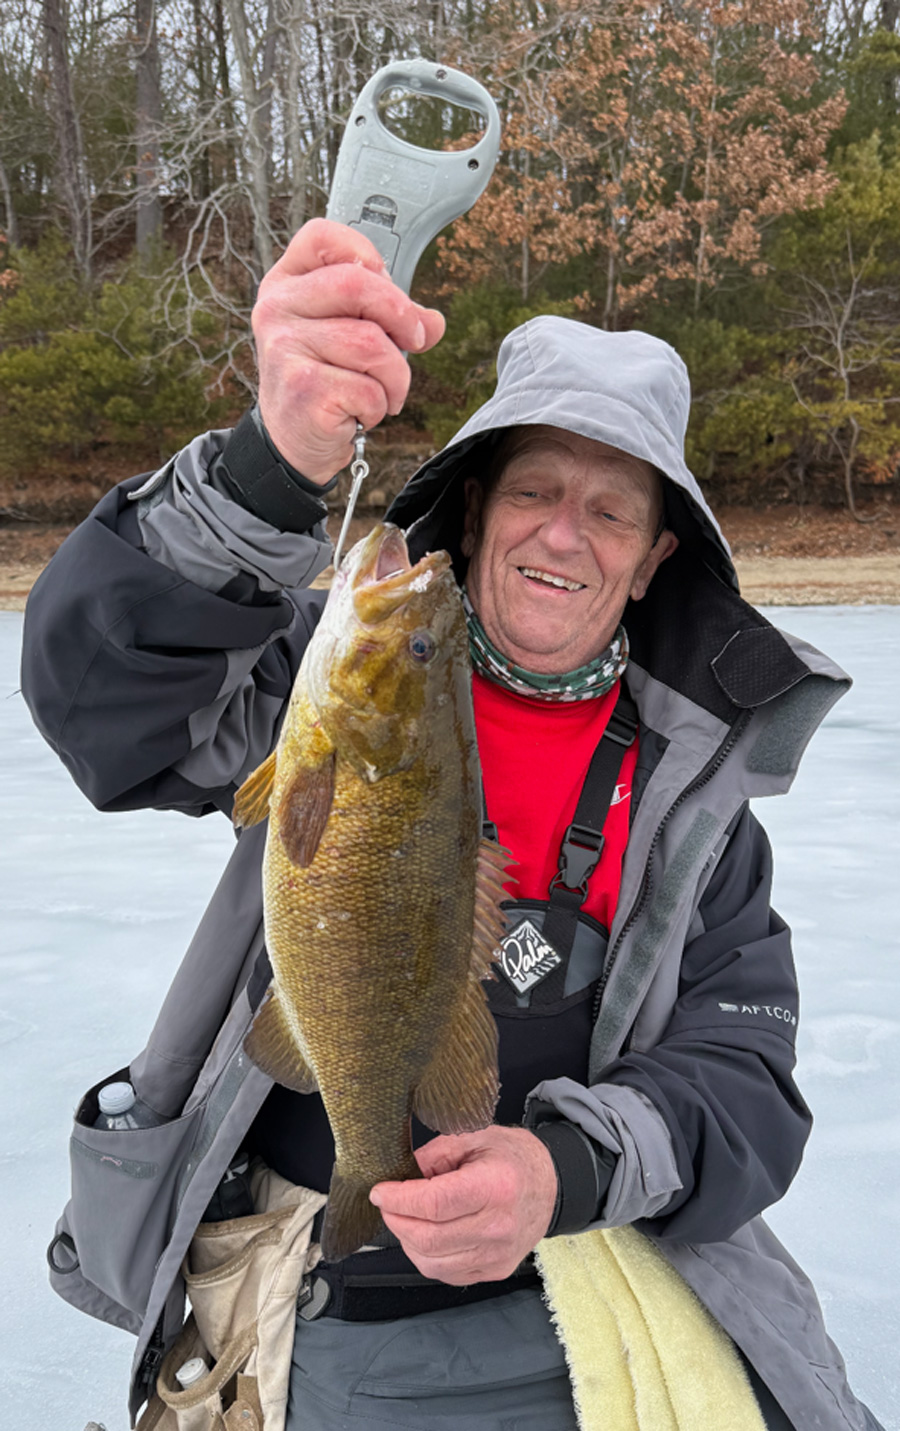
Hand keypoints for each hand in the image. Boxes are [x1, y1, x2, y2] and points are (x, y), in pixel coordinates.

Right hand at [252, 218, 444, 482]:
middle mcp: (277, 309)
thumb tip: (433, 323)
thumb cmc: (326, 380)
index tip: (386, 283)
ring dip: (396, 376)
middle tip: (415, 342)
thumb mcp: (352, 337)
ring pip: (371, 343)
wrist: (294, 441)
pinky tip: (362, 412)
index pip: (321, 236)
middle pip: (357, 283)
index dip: (364, 251)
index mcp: (287, 284)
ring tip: (386, 392)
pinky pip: (368, 388)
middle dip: (402, 315)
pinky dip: (380, 405)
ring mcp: (285, 348)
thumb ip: (391, 318)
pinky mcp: (303, 389)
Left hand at [370, 1126, 557, 1284]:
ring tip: (405, 1217)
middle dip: (396, 1220)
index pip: (434, 1203)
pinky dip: (426, 1256)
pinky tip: (425, 1234)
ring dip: (407, 1241)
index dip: (399, 1199)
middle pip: (428, 1238)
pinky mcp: (494, 1271)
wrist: (550, 1185)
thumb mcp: (474, 1137)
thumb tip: (401, 1176)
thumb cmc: (513, 1158)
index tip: (380, 1192)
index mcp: (495, 1186)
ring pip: (432, 1263)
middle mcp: (498, 1226)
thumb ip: (434, 1155)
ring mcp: (497, 1255)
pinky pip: (446, 1274)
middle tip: (388, 1203)